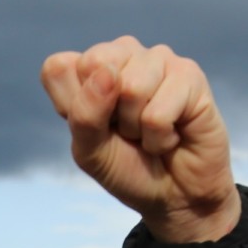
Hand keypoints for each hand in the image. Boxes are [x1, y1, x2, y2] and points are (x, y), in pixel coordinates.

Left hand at [40, 37, 241, 243]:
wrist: (173, 195)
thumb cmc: (128, 167)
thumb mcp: (89, 150)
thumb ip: (84, 113)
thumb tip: (108, 74)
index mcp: (90, 66)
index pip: (58, 68)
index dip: (71, 109)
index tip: (94, 127)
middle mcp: (124, 53)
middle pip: (95, 65)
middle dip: (108, 114)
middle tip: (125, 130)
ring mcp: (158, 59)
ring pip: (131, 88)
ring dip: (137, 128)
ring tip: (150, 132)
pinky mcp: (189, 74)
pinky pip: (158, 113)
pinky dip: (160, 138)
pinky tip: (172, 135)